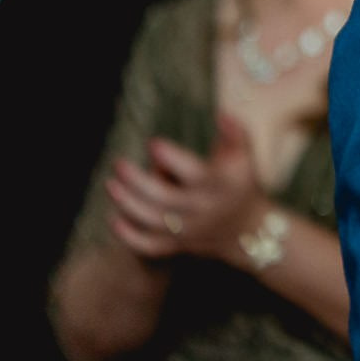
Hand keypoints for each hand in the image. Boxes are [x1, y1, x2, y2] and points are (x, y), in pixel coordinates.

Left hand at [104, 113, 267, 264]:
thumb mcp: (245, 157)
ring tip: (111, 184)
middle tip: (119, 163)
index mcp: (221, 186)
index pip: (195, 173)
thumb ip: (236, 134)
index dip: (172, 159)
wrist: (248, 229)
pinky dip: (130, 236)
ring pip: (153, 221)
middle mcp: (204, 209)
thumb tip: (223, 114)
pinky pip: (150, 246)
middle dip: (137, 182)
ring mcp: (190, 230)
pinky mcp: (178, 244)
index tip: (153, 143)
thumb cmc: (241, 183)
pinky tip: (114, 219)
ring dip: (128, 204)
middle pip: (165, 198)